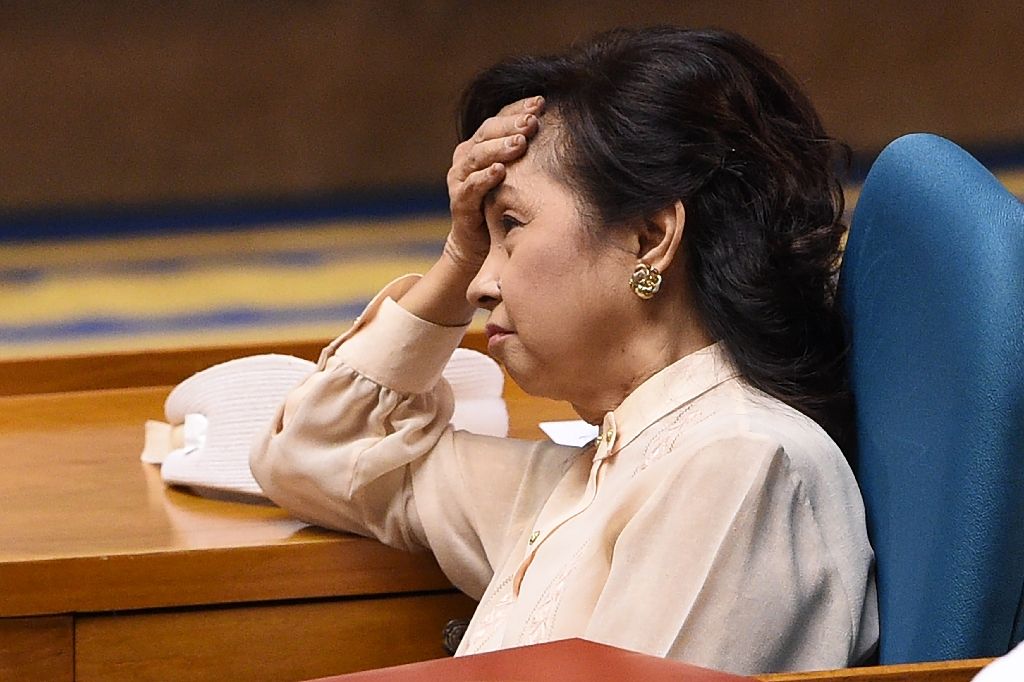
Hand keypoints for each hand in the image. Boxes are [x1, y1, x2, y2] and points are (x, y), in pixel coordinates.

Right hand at [444, 95, 544, 271]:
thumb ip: (531, 154)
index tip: (542, 102)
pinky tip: (500, 171)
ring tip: (520, 143)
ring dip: (499, 147)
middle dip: (511, 125)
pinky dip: (484, 178)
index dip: (519, 108)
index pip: (499, 118)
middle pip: (488, 132)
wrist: (479, 243)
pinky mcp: (459, 201)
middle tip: (533, 121)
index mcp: (481, 143)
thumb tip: (569, 131)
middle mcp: (467, 156)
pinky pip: (471, 186)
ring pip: (478, 155)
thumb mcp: (518, 175)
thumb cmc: (503, 204)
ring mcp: (460, 178)